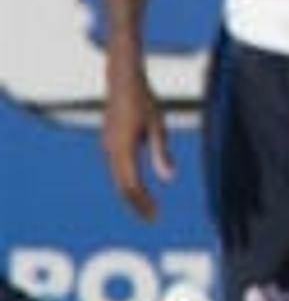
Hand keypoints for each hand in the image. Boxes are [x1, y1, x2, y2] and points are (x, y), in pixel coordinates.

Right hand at [100, 63, 172, 220]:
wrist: (122, 81)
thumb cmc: (144, 101)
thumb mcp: (158, 126)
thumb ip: (162, 153)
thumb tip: (169, 178)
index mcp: (123, 149)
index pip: (132, 185)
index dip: (143, 203)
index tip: (155, 217)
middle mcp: (112, 151)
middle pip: (123, 186)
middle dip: (137, 204)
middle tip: (152, 219)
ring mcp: (108, 147)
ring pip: (118, 178)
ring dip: (132, 194)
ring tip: (147, 209)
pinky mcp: (109, 143)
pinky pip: (118, 168)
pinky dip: (128, 182)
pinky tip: (139, 189)